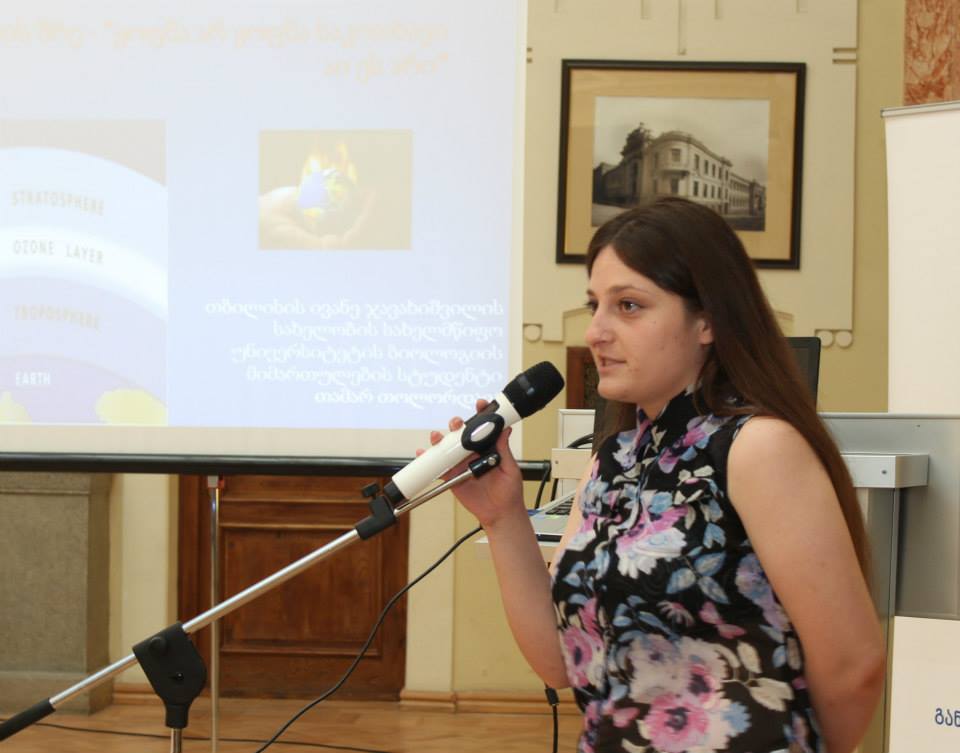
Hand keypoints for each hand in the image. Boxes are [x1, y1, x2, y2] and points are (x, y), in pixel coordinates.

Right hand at [419, 399, 526, 529]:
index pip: (482, 428)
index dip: (480, 414)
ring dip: (440, 440)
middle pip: (460, 434)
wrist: (500, 514)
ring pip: (447, 448)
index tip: (480, 404)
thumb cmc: (509, 492)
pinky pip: (438, 467)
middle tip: (456, 424)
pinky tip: (423, 454)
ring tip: (437, 437)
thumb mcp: (510, 468)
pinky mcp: (452, 477)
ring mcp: (461, 464)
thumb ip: (504, 450)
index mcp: (488, 448)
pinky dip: (429, 461)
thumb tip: (505, 430)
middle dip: (456, 425)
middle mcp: (472, 453)